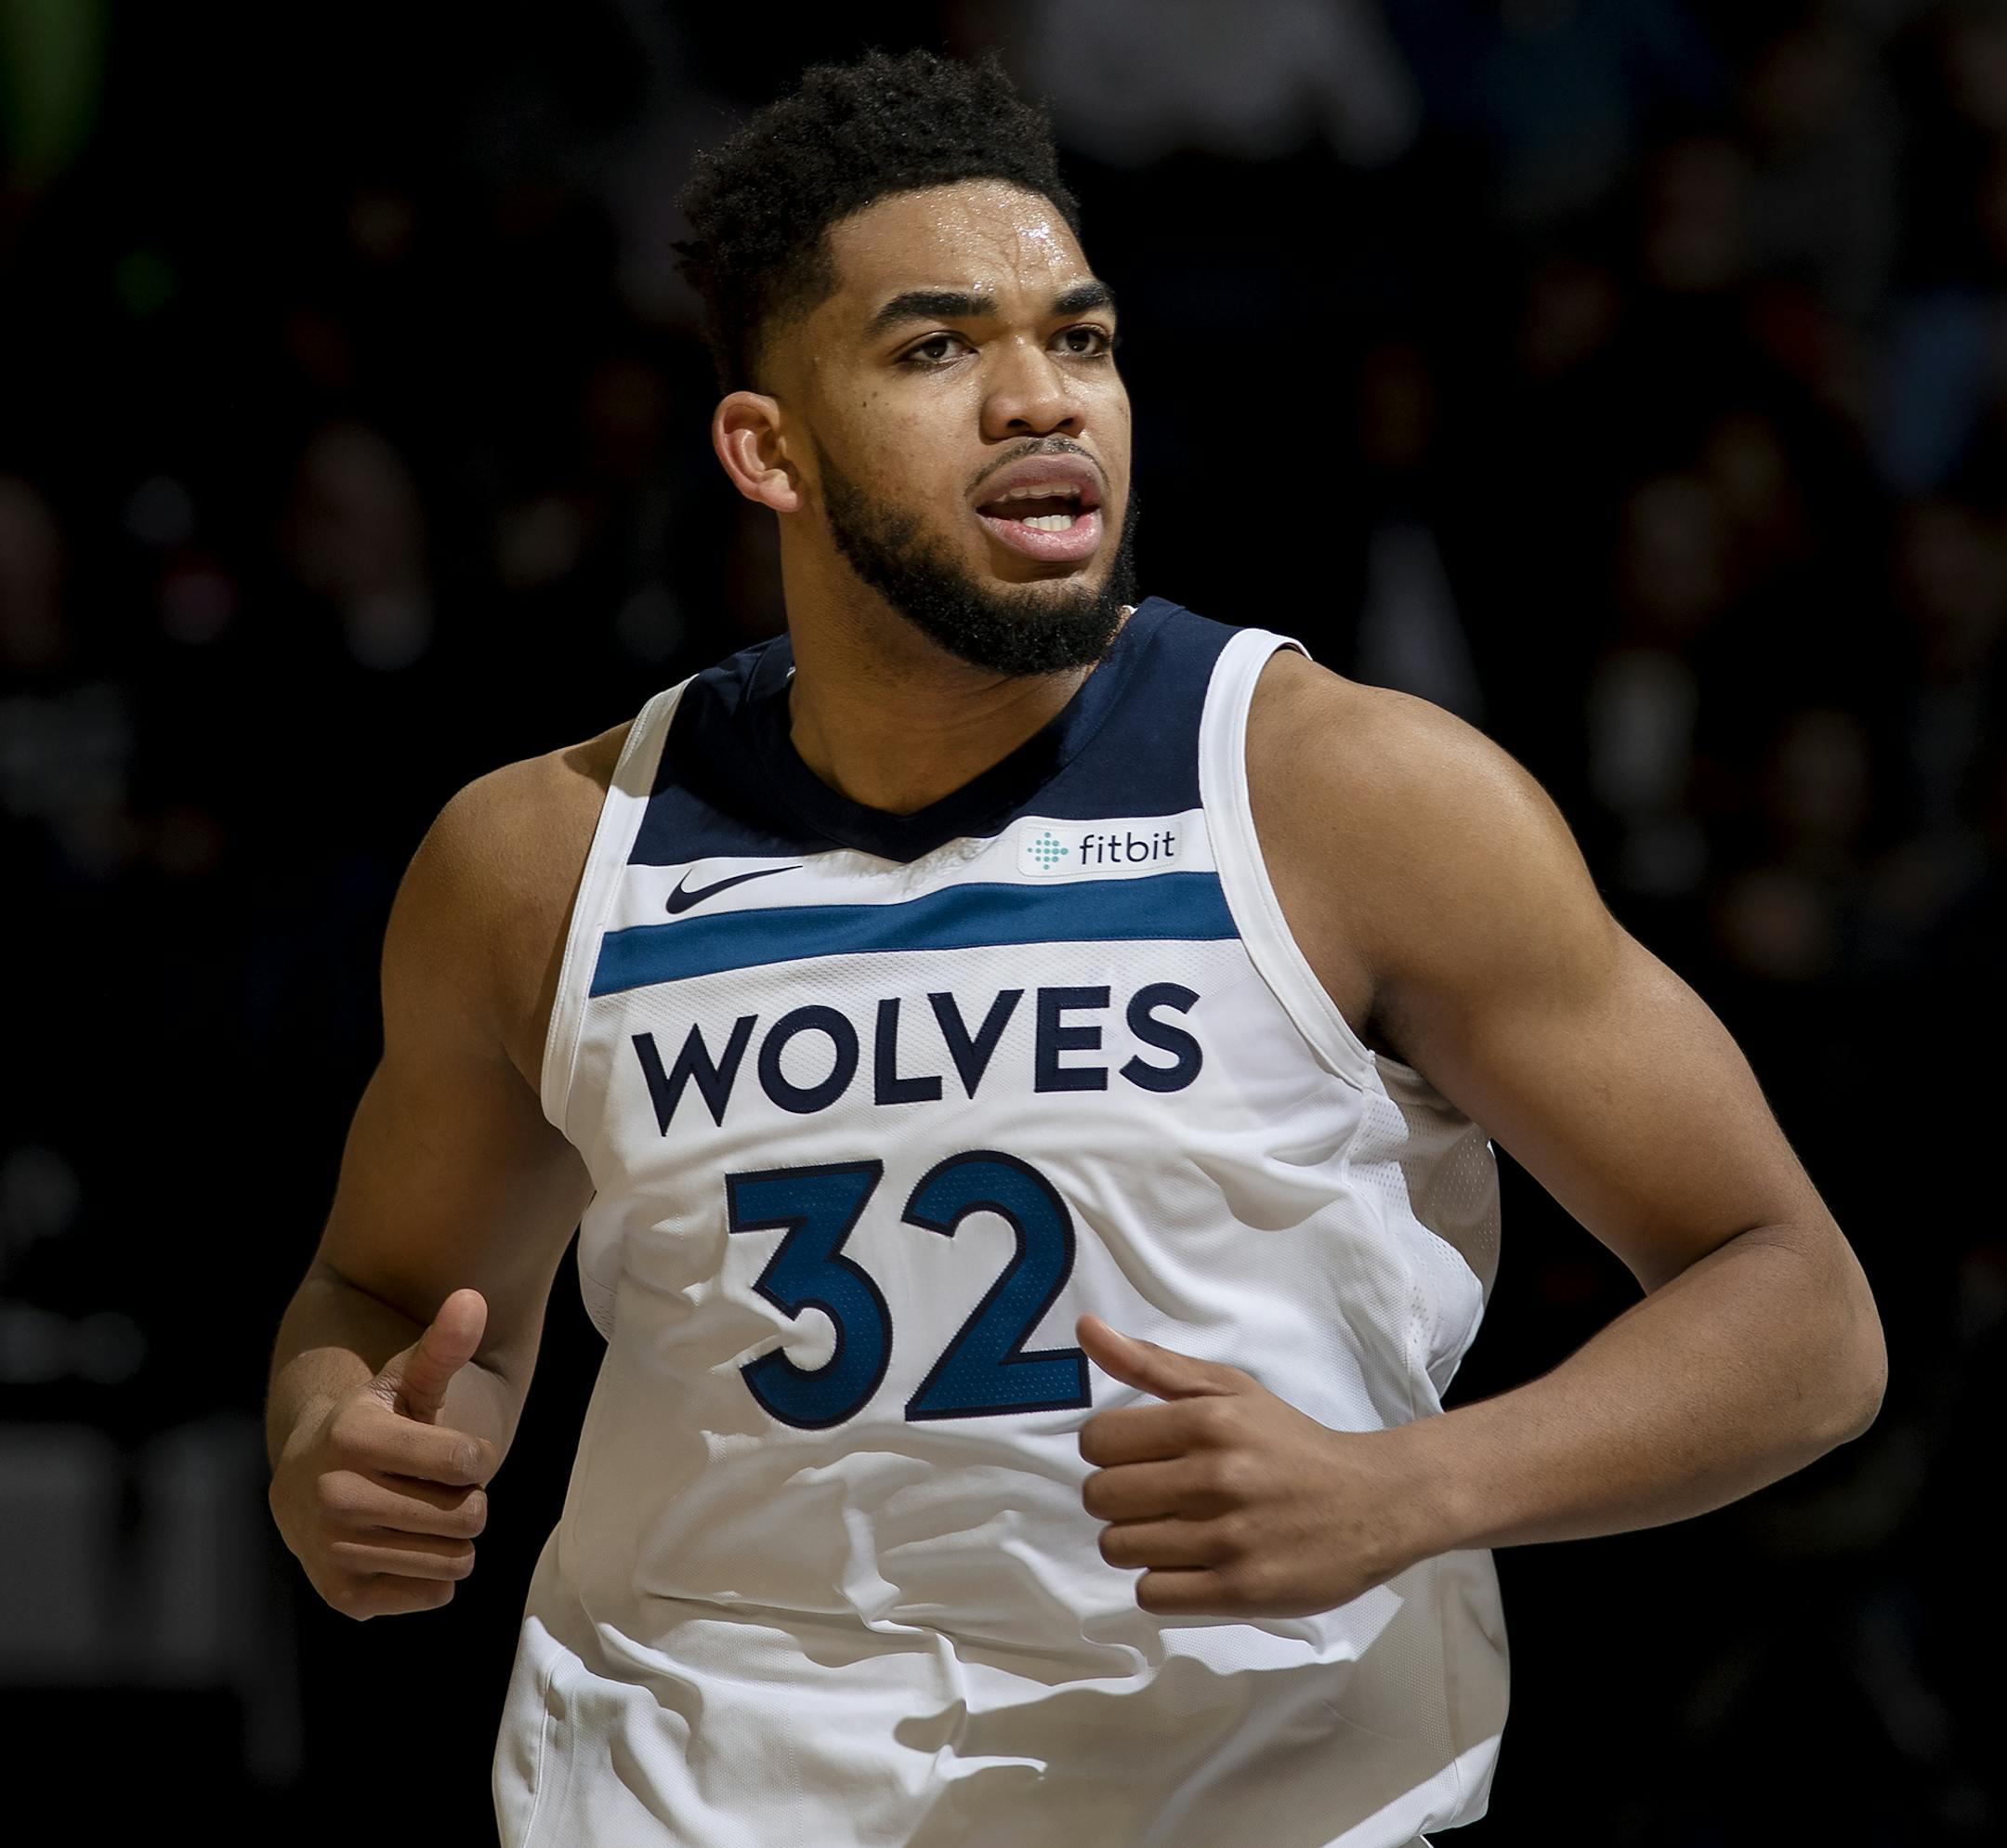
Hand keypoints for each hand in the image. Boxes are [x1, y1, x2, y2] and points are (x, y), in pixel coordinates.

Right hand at [269, 1287, 498, 1620]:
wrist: (307, 1479)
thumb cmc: (375, 1425)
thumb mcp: (405, 1381)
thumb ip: (443, 1346)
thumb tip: (472, 1297)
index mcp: (354, 1436)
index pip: (468, 1462)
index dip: (476, 1458)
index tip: (454, 1452)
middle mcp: (336, 1495)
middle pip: (468, 1516)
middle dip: (468, 1500)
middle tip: (436, 1488)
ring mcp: (334, 1548)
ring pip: (456, 1559)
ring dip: (454, 1539)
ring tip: (420, 1514)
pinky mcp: (342, 1595)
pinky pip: (435, 1594)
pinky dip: (434, 1574)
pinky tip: (403, 1546)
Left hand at [1075, 1314, 1438, 1618]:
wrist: (1374, 1503)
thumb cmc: (1290, 1443)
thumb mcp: (1229, 1390)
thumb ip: (1151, 1363)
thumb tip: (1085, 1329)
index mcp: (1208, 1421)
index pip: (1097, 1442)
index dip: (1108, 1453)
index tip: (1140, 1458)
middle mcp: (1215, 1477)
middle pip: (1101, 1498)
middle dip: (1119, 1499)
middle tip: (1160, 1497)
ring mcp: (1229, 1538)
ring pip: (1119, 1548)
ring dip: (1139, 1542)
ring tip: (1179, 1531)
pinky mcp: (1241, 1591)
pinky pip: (1151, 1593)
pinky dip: (1163, 1582)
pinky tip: (1194, 1564)